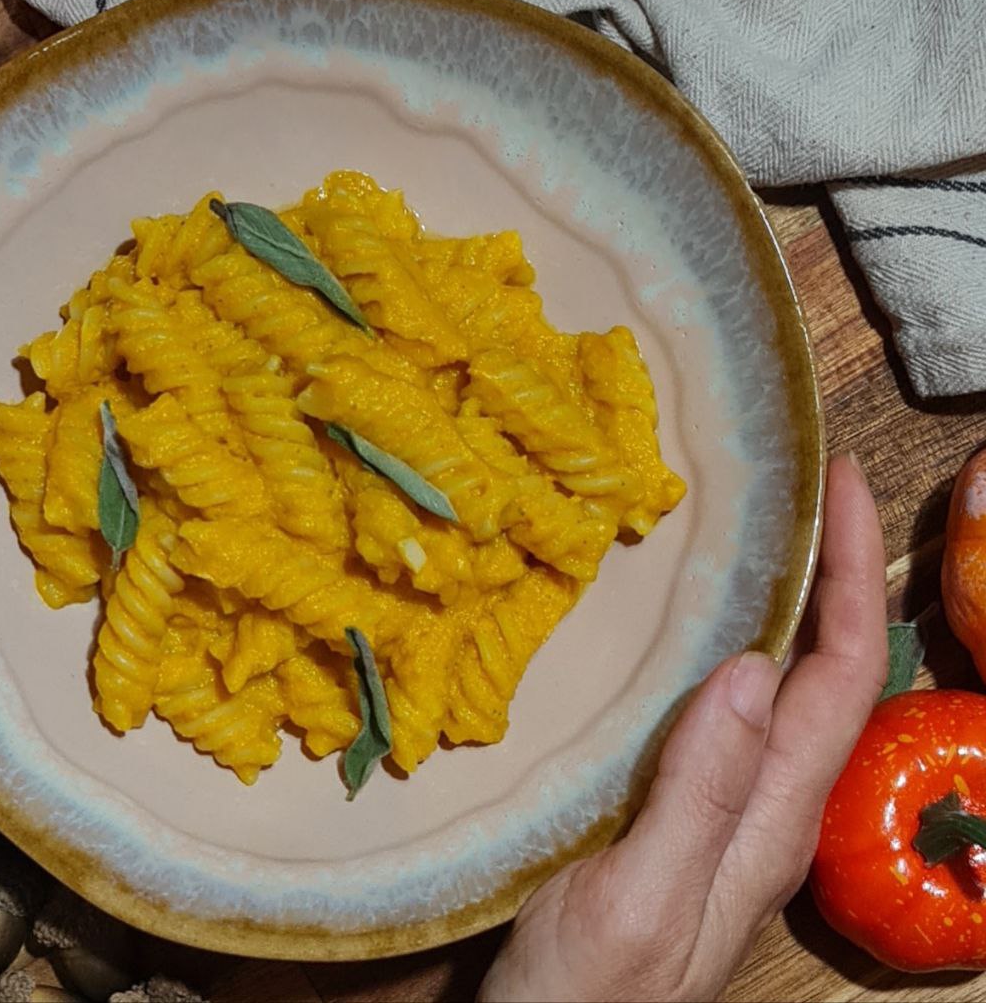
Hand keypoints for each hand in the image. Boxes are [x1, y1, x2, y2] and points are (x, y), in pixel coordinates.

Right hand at [479, 455, 886, 1001]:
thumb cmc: (586, 996)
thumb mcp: (641, 899)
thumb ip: (701, 794)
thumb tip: (751, 666)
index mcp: (770, 822)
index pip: (840, 679)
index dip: (852, 578)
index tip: (839, 487)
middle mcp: (762, 810)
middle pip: (826, 676)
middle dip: (834, 576)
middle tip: (806, 493)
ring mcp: (720, 814)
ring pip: (777, 692)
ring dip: (786, 606)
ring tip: (760, 537)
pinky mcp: (674, 815)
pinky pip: (723, 713)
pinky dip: (724, 647)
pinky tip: (684, 631)